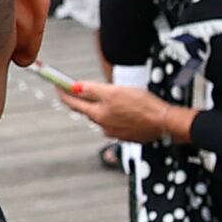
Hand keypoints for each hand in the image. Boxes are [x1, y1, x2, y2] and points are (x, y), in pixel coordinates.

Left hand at [52, 76, 190, 148]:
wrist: (164, 122)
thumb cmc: (143, 105)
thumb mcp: (115, 91)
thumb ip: (92, 90)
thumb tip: (74, 88)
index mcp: (98, 114)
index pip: (74, 103)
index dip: (63, 93)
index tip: (57, 86)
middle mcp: (103, 125)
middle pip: (87, 110)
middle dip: (81, 99)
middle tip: (76, 89)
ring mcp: (114, 132)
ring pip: (101, 116)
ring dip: (101, 107)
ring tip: (113, 98)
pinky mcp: (126, 135)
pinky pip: (114, 123)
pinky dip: (115, 115)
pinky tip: (126, 110)